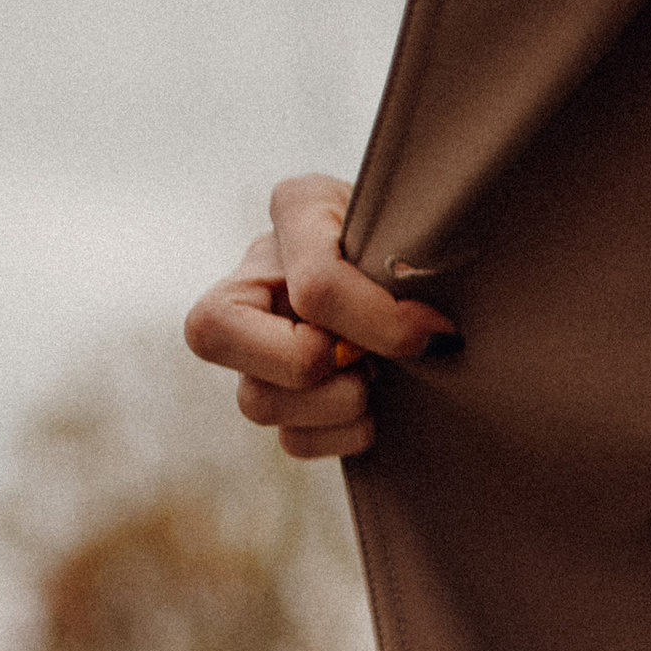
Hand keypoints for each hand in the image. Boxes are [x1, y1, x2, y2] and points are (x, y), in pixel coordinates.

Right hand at [181, 171, 457, 461]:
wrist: (436, 271)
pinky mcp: (278, 396)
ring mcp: (255, 341)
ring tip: (372, 380)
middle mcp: (257, 272)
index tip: (434, 332)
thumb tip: (429, 338)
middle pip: (214, 335)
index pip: (315, 286)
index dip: (379, 323)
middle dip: (309, 364)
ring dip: (335, 404)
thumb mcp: (420, 230)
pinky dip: (342, 435)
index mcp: (297, 210)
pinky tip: (372, 409)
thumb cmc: (427, 243)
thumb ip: (409, 267)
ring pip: (255, 401)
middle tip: (365, 360)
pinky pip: (292, 440)